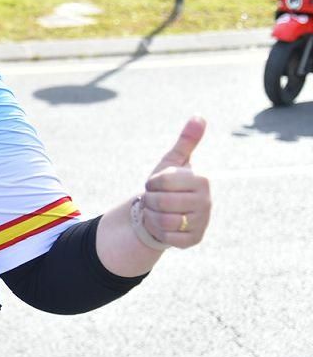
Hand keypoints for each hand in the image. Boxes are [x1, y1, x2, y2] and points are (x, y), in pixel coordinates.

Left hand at [139, 116, 210, 248]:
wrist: (165, 213)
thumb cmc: (168, 185)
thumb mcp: (172, 162)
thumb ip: (186, 141)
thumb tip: (199, 116)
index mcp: (201, 180)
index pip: (163, 181)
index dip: (151, 183)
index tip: (155, 184)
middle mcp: (207, 202)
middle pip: (160, 202)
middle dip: (149, 201)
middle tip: (153, 200)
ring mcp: (202, 222)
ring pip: (162, 221)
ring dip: (151, 216)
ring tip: (156, 212)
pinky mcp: (194, 240)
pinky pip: (167, 237)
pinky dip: (158, 232)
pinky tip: (162, 226)